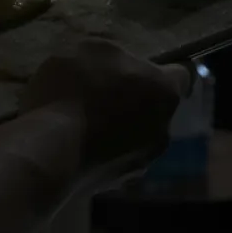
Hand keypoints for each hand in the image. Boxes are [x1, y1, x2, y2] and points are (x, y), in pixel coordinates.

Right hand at [20, 39, 190, 183]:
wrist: (48, 151)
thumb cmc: (74, 89)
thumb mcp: (91, 48)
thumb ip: (117, 56)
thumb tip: (122, 67)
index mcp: (165, 91)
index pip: (184, 74)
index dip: (162, 67)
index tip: (138, 65)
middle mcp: (163, 130)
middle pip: (155, 108)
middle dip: (134, 98)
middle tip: (101, 90)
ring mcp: (141, 162)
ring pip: (134, 136)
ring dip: (116, 127)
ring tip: (81, 119)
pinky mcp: (116, 184)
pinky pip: (112, 158)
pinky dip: (98, 149)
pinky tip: (71, 142)